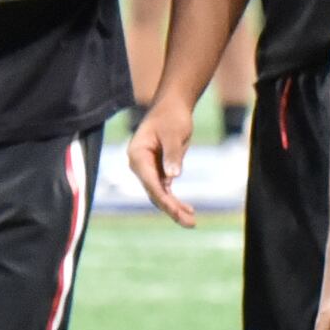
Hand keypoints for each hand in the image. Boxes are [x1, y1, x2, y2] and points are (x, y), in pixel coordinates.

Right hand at [127, 90, 197, 225]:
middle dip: (171, 209)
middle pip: (153, 192)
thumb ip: (172, 155)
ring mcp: (148, 169)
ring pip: (160, 194)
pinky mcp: (158, 171)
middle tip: (190, 223)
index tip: (175, 210)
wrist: (172, 107)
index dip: (163, 197)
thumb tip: (172, 177)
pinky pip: (165, 189)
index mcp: (137, 155)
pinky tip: (188, 210)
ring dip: (175, 208)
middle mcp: (139, 165)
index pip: (149, 181)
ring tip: (192, 222)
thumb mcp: (174, 133)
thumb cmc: (171, 117)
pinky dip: (175, 200)